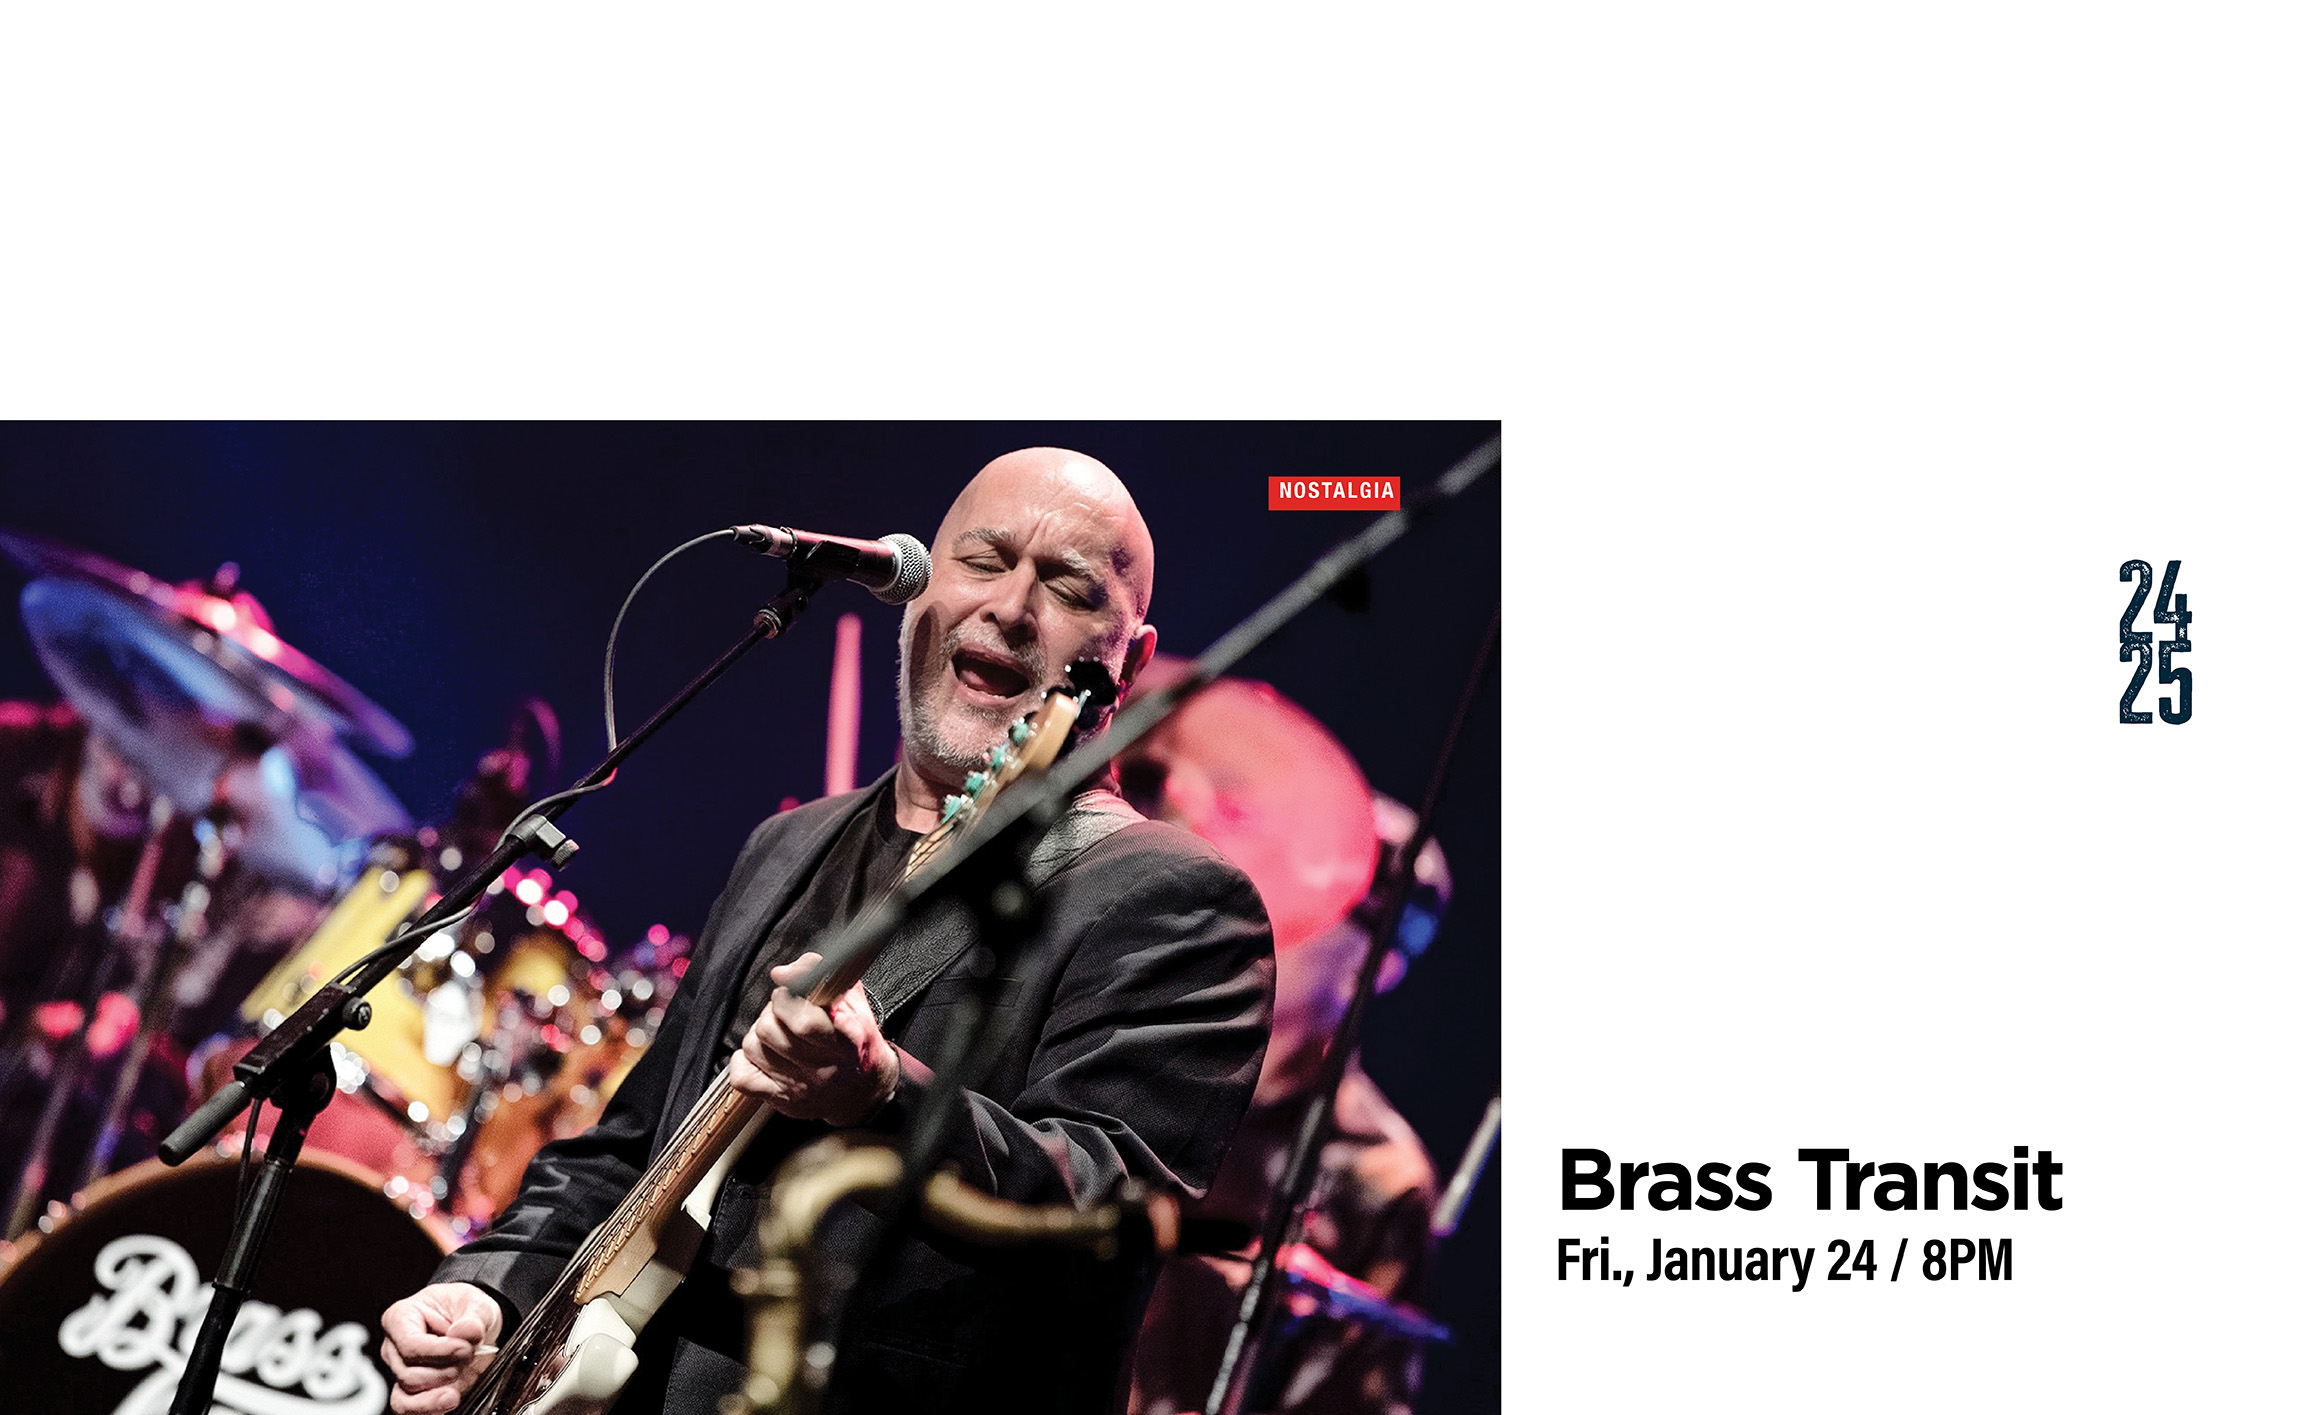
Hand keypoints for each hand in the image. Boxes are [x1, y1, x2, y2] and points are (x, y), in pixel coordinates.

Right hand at [380, 1282, 501, 1414]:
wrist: (476, 1327)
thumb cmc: (465, 1309)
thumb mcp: (476, 1304)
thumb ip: (473, 1318)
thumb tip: (466, 1332)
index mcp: (402, 1318)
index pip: (410, 1344)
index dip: (439, 1352)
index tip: (464, 1348)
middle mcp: (395, 1347)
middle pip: (408, 1373)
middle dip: (444, 1371)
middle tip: (468, 1357)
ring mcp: (402, 1370)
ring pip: (406, 1395)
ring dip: (437, 1393)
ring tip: (458, 1383)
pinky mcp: (414, 1390)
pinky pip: (409, 1409)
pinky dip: (430, 1409)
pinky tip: (450, 1400)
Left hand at [728, 951, 899, 1126]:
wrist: (865, 1091)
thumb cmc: (857, 1041)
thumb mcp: (852, 1001)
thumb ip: (819, 974)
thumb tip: (780, 974)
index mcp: (845, 1041)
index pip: (803, 1022)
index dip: (787, 999)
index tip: (790, 991)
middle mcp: (822, 1068)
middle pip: (769, 1030)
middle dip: (772, 1012)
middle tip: (785, 1013)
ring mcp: (800, 1087)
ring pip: (753, 1047)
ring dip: (759, 1034)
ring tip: (778, 1034)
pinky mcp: (782, 1101)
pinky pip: (742, 1077)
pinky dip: (744, 1061)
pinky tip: (762, 1055)